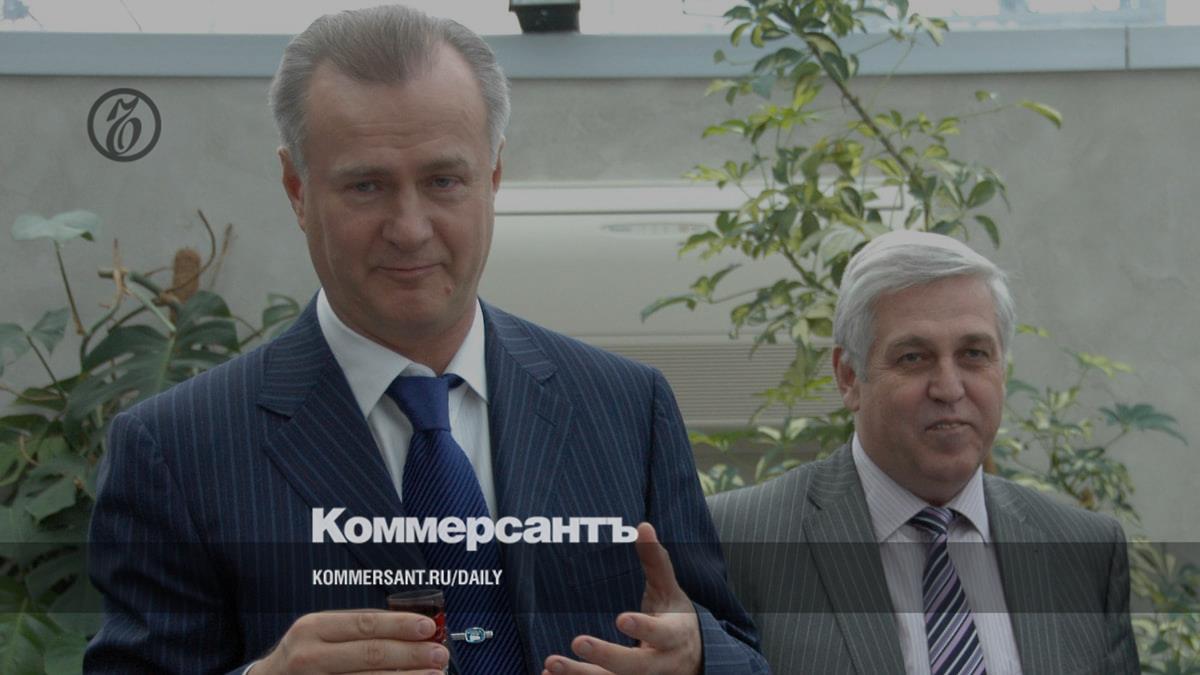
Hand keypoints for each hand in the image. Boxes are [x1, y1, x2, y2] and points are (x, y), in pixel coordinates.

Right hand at [255, 609, 448, 673]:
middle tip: (440, 654)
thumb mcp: (321, 633)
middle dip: (411, 654)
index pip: (365, 624)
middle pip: (371, 654)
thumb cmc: (305, 655)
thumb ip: (359, 630)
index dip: (400, 625)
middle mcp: (309, 656)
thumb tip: (411, 629)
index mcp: (313, 628)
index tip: (429, 628)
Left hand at [542, 523, 701, 674]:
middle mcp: (659, 665)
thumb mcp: (670, 591)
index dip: (643, 629)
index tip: (621, 619)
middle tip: (578, 641)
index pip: (661, 634)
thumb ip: (656, 561)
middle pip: (634, 667)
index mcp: (674, 636)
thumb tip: (643, 526)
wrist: (694, 662)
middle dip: (606, 656)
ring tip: (552, 663)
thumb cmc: (676, 620)